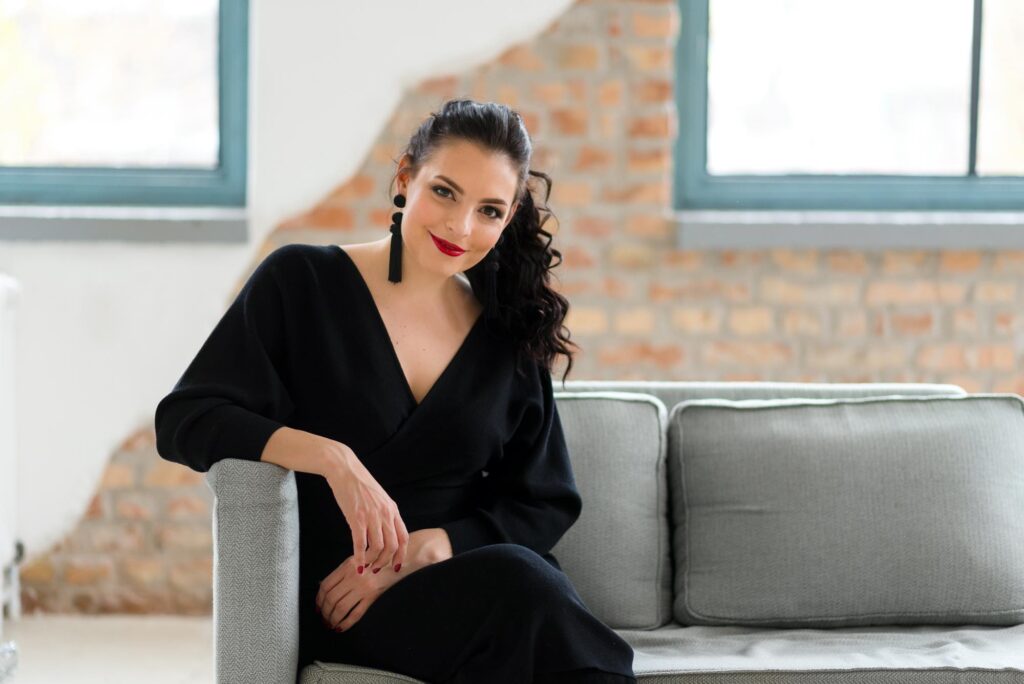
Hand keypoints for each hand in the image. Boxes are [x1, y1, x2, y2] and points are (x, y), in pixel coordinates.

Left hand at [316, 551, 402, 632]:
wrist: (401, 559)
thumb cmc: (380, 559)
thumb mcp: (359, 560)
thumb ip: (344, 572)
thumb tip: (326, 589)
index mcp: (348, 566)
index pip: (325, 585)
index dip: (318, 599)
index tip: (318, 607)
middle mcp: (353, 576)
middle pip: (331, 598)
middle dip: (324, 612)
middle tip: (323, 619)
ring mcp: (363, 587)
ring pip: (340, 607)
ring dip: (332, 619)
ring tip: (330, 624)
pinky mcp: (372, 596)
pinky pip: (355, 613)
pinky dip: (346, 623)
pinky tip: (341, 627)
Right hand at [325, 443, 409, 575]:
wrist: (345, 470)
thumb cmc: (360, 484)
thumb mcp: (379, 499)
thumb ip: (384, 514)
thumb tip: (385, 533)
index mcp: (392, 510)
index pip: (403, 537)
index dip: (401, 555)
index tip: (396, 566)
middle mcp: (385, 514)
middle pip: (393, 546)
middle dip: (386, 562)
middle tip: (377, 569)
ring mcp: (372, 516)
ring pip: (378, 547)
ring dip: (373, 561)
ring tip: (366, 566)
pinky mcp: (356, 517)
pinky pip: (361, 544)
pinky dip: (359, 557)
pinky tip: (356, 564)